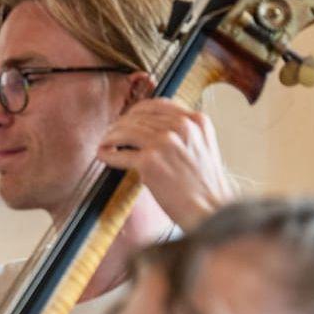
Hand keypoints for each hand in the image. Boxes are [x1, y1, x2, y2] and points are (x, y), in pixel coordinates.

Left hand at [96, 98, 234, 230]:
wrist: (210, 208)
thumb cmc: (205, 186)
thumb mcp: (201, 147)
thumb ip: (182, 133)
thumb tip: (150, 129)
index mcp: (196, 120)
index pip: (158, 104)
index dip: (136, 112)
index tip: (127, 119)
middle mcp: (181, 127)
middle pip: (138, 117)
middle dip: (120, 125)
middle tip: (111, 134)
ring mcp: (165, 142)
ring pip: (125, 131)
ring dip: (110, 137)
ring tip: (104, 144)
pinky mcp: (150, 161)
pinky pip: (119, 154)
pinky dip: (107, 154)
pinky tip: (103, 155)